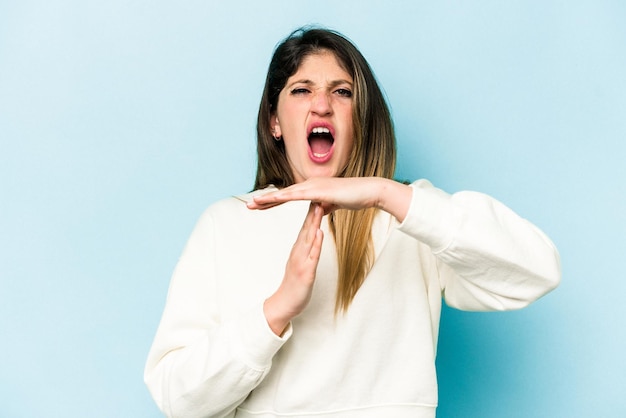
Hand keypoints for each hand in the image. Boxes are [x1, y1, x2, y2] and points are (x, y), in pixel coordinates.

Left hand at [248, 177, 411, 221]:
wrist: (368, 191)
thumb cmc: (353, 197)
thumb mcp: (333, 205)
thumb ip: (323, 207)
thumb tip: (317, 211)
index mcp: (311, 189)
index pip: (287, 197)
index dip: (271, 202)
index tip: (258, 207)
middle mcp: (309, 185)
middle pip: (282, 194)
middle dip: (264, 200)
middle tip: (248, 205)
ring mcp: (313, 186)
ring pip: (286, 193)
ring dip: (269, 198)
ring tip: (253, 203)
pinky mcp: (319, 190)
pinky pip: (298, 195)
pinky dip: (285, 197)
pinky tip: (274, 199)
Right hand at [263, 202, 323, 335]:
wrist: (284, 304)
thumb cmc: (295, 284)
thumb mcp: (301, 263)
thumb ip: (306, 249)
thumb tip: (313, 235)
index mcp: (298, 249)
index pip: (306, 226)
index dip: (312, 211)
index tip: (317, 195)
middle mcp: (298, 252)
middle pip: (306, 227)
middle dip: (312, 210)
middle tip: (317, 192)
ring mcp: (301, 261)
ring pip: (308, 238)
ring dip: (313, 222)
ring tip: (318, 206)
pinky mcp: (305, 272)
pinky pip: (312, 255)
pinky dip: (315, 243)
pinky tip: (319, 233)